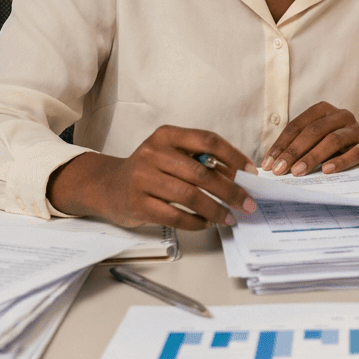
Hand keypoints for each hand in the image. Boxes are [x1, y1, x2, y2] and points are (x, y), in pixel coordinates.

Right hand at [46, 125, 256, 229]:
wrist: (108, 186)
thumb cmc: (149, 170)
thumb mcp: (170, 154)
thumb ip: (199, 160)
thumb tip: (238, 177)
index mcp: (167, 135)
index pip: (207, 140)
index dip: (233, 157)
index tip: (250, 173)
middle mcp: (153, 153)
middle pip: (202, 172)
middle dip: (230, 190)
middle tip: (247, 203)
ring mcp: (143, 178)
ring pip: (190, 195)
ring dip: (216, 209)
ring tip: (229, 218)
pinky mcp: (138, 203)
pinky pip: (175, 215)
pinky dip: (196, 221)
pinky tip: (206, 223)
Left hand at [261, 101, 358, 175]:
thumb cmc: (335, 143)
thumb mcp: (317, 138)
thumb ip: (298, 146)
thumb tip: (273, 164)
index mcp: (323, 110)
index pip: (297, 125)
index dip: (281, 144)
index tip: (269, 163)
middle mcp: (341, 116)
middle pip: (314, 131)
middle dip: (294, 151)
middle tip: (280, 170)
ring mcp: (355, 130)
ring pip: (332, 140)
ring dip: (313, 157)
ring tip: (298, 172)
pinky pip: (354, 153)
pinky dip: (340, 162)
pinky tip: (326, 170)